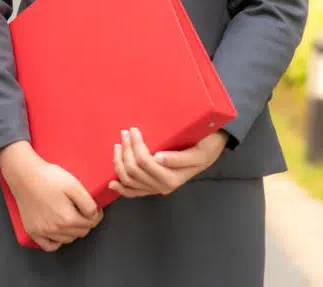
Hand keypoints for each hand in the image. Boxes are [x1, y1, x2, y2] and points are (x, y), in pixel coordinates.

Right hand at [0, 142, 102, 250]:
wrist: (24, 174)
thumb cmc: (47, 177)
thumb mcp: (74, 184)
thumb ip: (88, 203)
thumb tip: (94, 215)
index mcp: (68, 218)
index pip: (91, 223)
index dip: (96, 215)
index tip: (95, 209)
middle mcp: (56, 229)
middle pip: (81, 233)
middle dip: (86, 222)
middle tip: (83, 211)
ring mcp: (43, 231)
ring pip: (68, 239)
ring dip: (73, 231)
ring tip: (71, 217)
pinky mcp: (33, 231)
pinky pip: (49, 246)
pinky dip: (56, 242)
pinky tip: (58, 232)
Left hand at [110, 128, 227, 198]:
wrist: (210, 152)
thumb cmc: (205, 147)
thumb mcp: (199, 152)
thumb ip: (179, 158)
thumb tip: (158, 158)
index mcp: (173, 178)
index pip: (145, 162)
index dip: (135, 146)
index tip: (133, 129)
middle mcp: (163, 186)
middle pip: (134, 170)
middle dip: (126, 150)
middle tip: (125, 132)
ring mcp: (156, 189)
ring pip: (129, 180)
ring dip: (119, 163)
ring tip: (118, 145)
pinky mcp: (152, 188)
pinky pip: (133, 192)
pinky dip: (121, 188)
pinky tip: (112, 183)